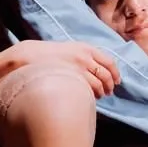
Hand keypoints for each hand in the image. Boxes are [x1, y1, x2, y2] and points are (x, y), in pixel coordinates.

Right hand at [0, 39, 120, 97]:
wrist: (29, 57)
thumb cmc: (49, 55)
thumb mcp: (70, 49)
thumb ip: (85, 56)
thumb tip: (98, 69)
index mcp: (86, 48)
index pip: (109, 61)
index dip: (116, 73)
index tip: (117, 81)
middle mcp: (84, 57)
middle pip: (106, 75)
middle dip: (110, 85)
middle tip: (109, 92)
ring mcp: (78, 69)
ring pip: (99, 85)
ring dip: (101, 92)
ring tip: (99, 96)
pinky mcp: (71, 79)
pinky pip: (88, 91)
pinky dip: (92, 96)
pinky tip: (89, 98)